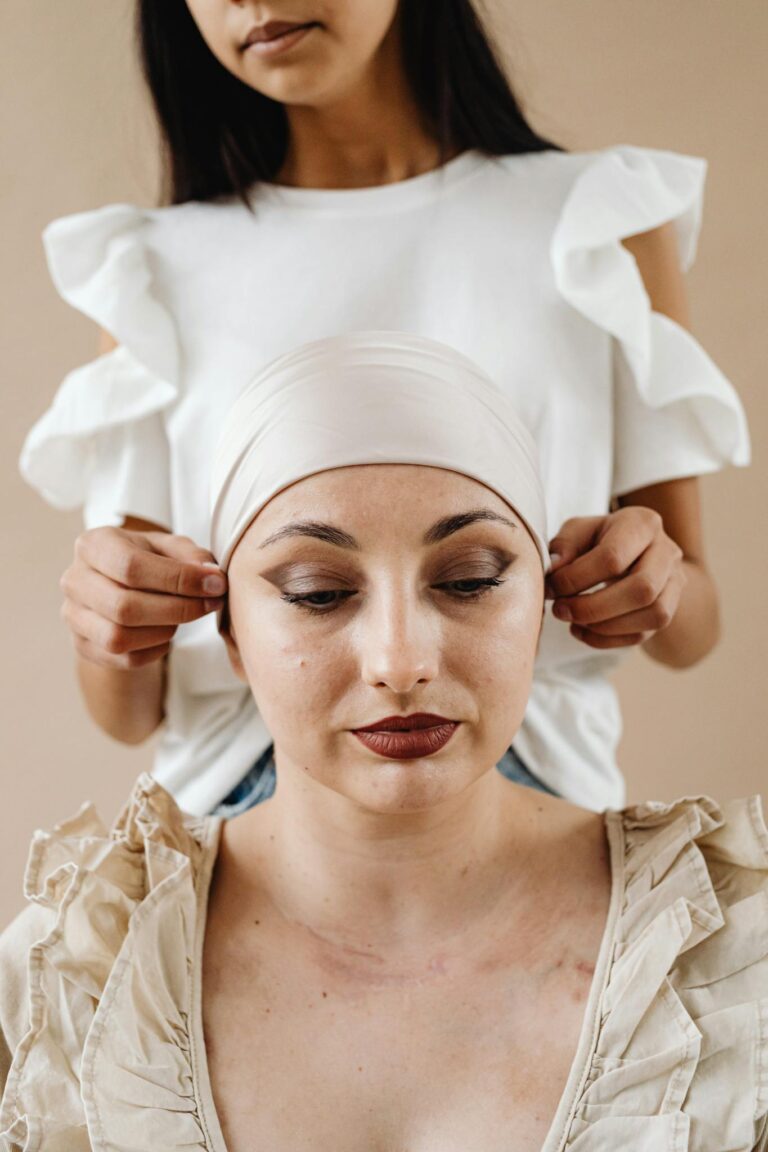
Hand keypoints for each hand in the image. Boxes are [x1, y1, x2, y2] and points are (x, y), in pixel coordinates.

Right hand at [60, 528, 227, 668]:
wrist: (119, 585)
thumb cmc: (148, 561)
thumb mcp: (169, 547)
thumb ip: (192, 556)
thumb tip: (212, 578)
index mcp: (93, 545)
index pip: (131, 566)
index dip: (179, 579)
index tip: (215, 584)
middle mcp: (74, 580)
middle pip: (124, 607)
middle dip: (178, 609)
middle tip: (211, 604)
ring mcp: (73, 616)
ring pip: (119, 638)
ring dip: (165, 631)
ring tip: (185, 616)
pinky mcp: (83, 645)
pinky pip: (122, 659)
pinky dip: (154, 649)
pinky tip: (166, 633)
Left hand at [546, 507, 685, 649]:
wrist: (636, 554)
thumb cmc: (601, 539)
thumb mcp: (579, 531)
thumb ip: (564, 546)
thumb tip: (553, 568)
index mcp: (642, 524)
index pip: (613, 556)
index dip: (577, 578)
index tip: (552, 587)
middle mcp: (667, 552)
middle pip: (642, 589)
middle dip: (594, 607)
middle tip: (560, 610)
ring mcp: (675, 583)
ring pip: (652, 615)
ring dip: (604, 627)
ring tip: (573, 621)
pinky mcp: (669, 611)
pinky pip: (644, 634)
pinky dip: (607, 640)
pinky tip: (583, 631)